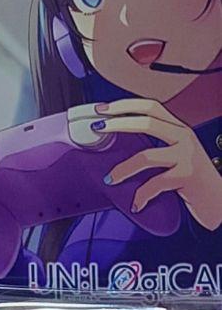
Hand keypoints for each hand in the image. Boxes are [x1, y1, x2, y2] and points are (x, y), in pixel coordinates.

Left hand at [98, 99, 221, 230]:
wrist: (220, 202)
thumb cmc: (193, 179)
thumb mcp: (178, 154)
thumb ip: (157, 143)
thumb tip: (118, 139)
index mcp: (179, 129)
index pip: (151, 106)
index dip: (125, 105)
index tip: (102, 108)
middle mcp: (185, 138)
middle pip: (147, 122)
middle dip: (118, 124)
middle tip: (98, 128)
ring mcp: (187, 157)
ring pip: (145, 156)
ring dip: (122, 169)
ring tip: (110, 179)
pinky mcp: (187, 177)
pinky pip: (155, 184)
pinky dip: (141, 196)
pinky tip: (136, 204)